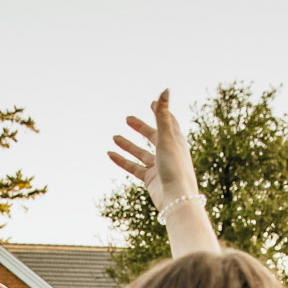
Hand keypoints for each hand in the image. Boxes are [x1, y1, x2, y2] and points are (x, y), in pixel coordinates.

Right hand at [108, 89, 198, 210]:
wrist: (176, 198)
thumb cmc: (175, 167)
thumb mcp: (166, 137)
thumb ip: (163, 114)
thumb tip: (165, 89)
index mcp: (176, 141)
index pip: (169, 122)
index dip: (161, 111)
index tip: (153, 102)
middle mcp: (168, 153)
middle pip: (153, 136)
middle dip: (141, 127)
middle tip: (127, 119)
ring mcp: (159, 166)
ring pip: (141, 153)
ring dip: (128, 145)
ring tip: (114, 137)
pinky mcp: (151, 179)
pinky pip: (133, 167)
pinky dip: (122, 160)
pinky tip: (110, 154)